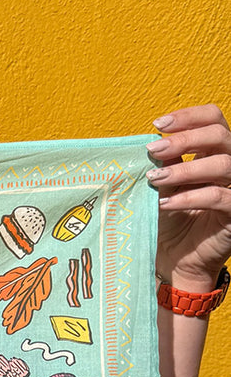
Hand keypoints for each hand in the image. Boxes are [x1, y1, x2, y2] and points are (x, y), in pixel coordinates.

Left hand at [148, 104, 230, 290]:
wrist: (176, 260)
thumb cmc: (170, 220)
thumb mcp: (164, 186)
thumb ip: (166, 162)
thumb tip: (156, 141)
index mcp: (214, 152)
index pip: (213, 120)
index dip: (189, 117)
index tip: (159, 124)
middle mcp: (229, 166)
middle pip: (221, 135)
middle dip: (186, 138)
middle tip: (154, 149)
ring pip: (222, 164)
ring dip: (185, 168)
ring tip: (155, 177)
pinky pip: (217, 198)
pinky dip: (189, 197)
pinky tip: (164, 202)